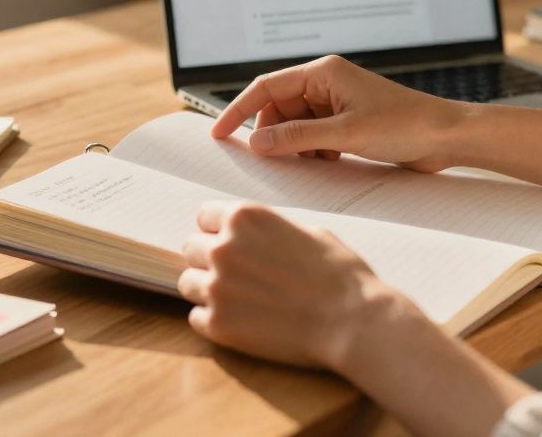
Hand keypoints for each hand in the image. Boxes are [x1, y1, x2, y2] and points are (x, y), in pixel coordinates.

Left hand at [179, 201, 534, 436]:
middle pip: (191, 248)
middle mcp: (222, 248)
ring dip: (206, 289)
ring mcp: (217, 288)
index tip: (230, 243)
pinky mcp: (218, 325)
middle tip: (236, 275)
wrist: (354, 322)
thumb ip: (268, 230)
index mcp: (244, 217)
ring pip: (187, 283)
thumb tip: (252, 234)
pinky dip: (213, 320)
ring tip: (236, 299)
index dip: (218, 230)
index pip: (204, 216)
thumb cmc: (340, 274)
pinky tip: (240, 321)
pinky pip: (196, 317)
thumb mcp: (308, 231)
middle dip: (209, 259)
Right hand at [210, 55, 467, 171]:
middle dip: (271, 134)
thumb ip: (297, 137)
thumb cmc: (404, 126)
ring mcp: (337, 103)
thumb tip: (256, 143)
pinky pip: (313, 136)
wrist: (447, 137)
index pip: (266, 87)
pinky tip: (325, 164)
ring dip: (294, 146)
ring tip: (308, 163)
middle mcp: (326, 83)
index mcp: (323, 73)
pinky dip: (311, 151)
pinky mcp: (348, 122)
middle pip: (278, 108)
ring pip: (295, 125)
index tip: (218, 134)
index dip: (238, 110)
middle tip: (270, 161)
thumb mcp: (345, 134)